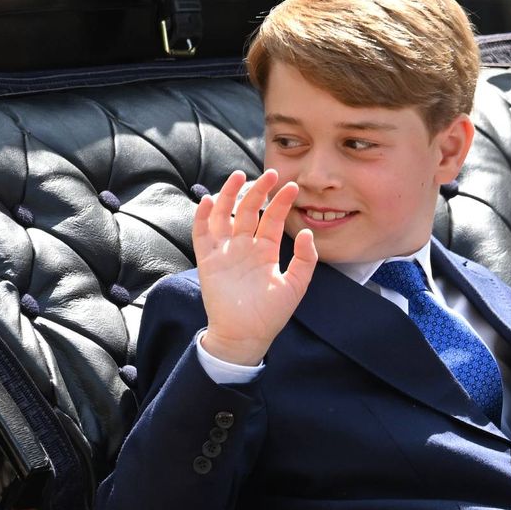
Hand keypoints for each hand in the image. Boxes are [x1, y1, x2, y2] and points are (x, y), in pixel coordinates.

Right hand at [195, 170, 317, 364]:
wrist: (246, 335)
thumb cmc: (271, 314)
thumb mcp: (295, 285)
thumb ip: (305, 260)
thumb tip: (308, 233)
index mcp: (266, 250)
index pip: (273, 219)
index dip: (281, 202)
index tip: (292, 186)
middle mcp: (245, 246)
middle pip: (249, 211)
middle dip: (258, 191)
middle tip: (270, 174)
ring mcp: (225, 251)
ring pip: (225, 215)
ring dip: (230, 195)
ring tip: (238, 176)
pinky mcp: (208, 260)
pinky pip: (202, 233)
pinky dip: (204, 216)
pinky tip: (211, 200)